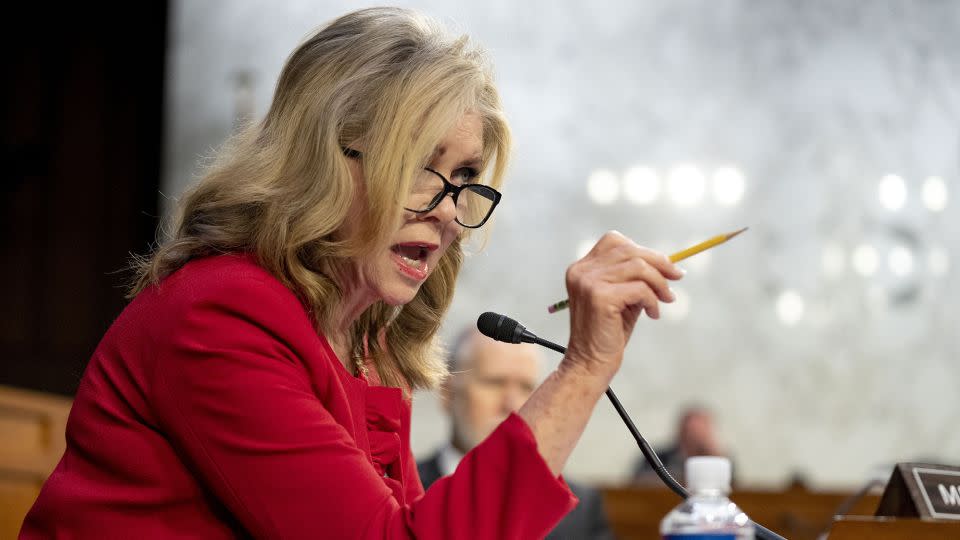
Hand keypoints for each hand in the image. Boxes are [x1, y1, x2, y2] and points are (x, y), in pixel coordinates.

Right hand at [561, 231, 683, 383]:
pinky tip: (652, 314)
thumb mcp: (621, 298)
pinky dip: (652, 300)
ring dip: (659, 284)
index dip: (643, 251)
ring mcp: (589, 282)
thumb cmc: (607, 333)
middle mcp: (582, 271)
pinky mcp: (600, 297)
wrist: (590, 363)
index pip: (615, 241)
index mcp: (582, 268)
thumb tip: (668, 264)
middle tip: (676, 279)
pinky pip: (640, 288)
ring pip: (638, 267)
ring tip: (664, 301)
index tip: (665, 267)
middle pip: (630, 250)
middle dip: (660, 263)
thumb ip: (634, 278)